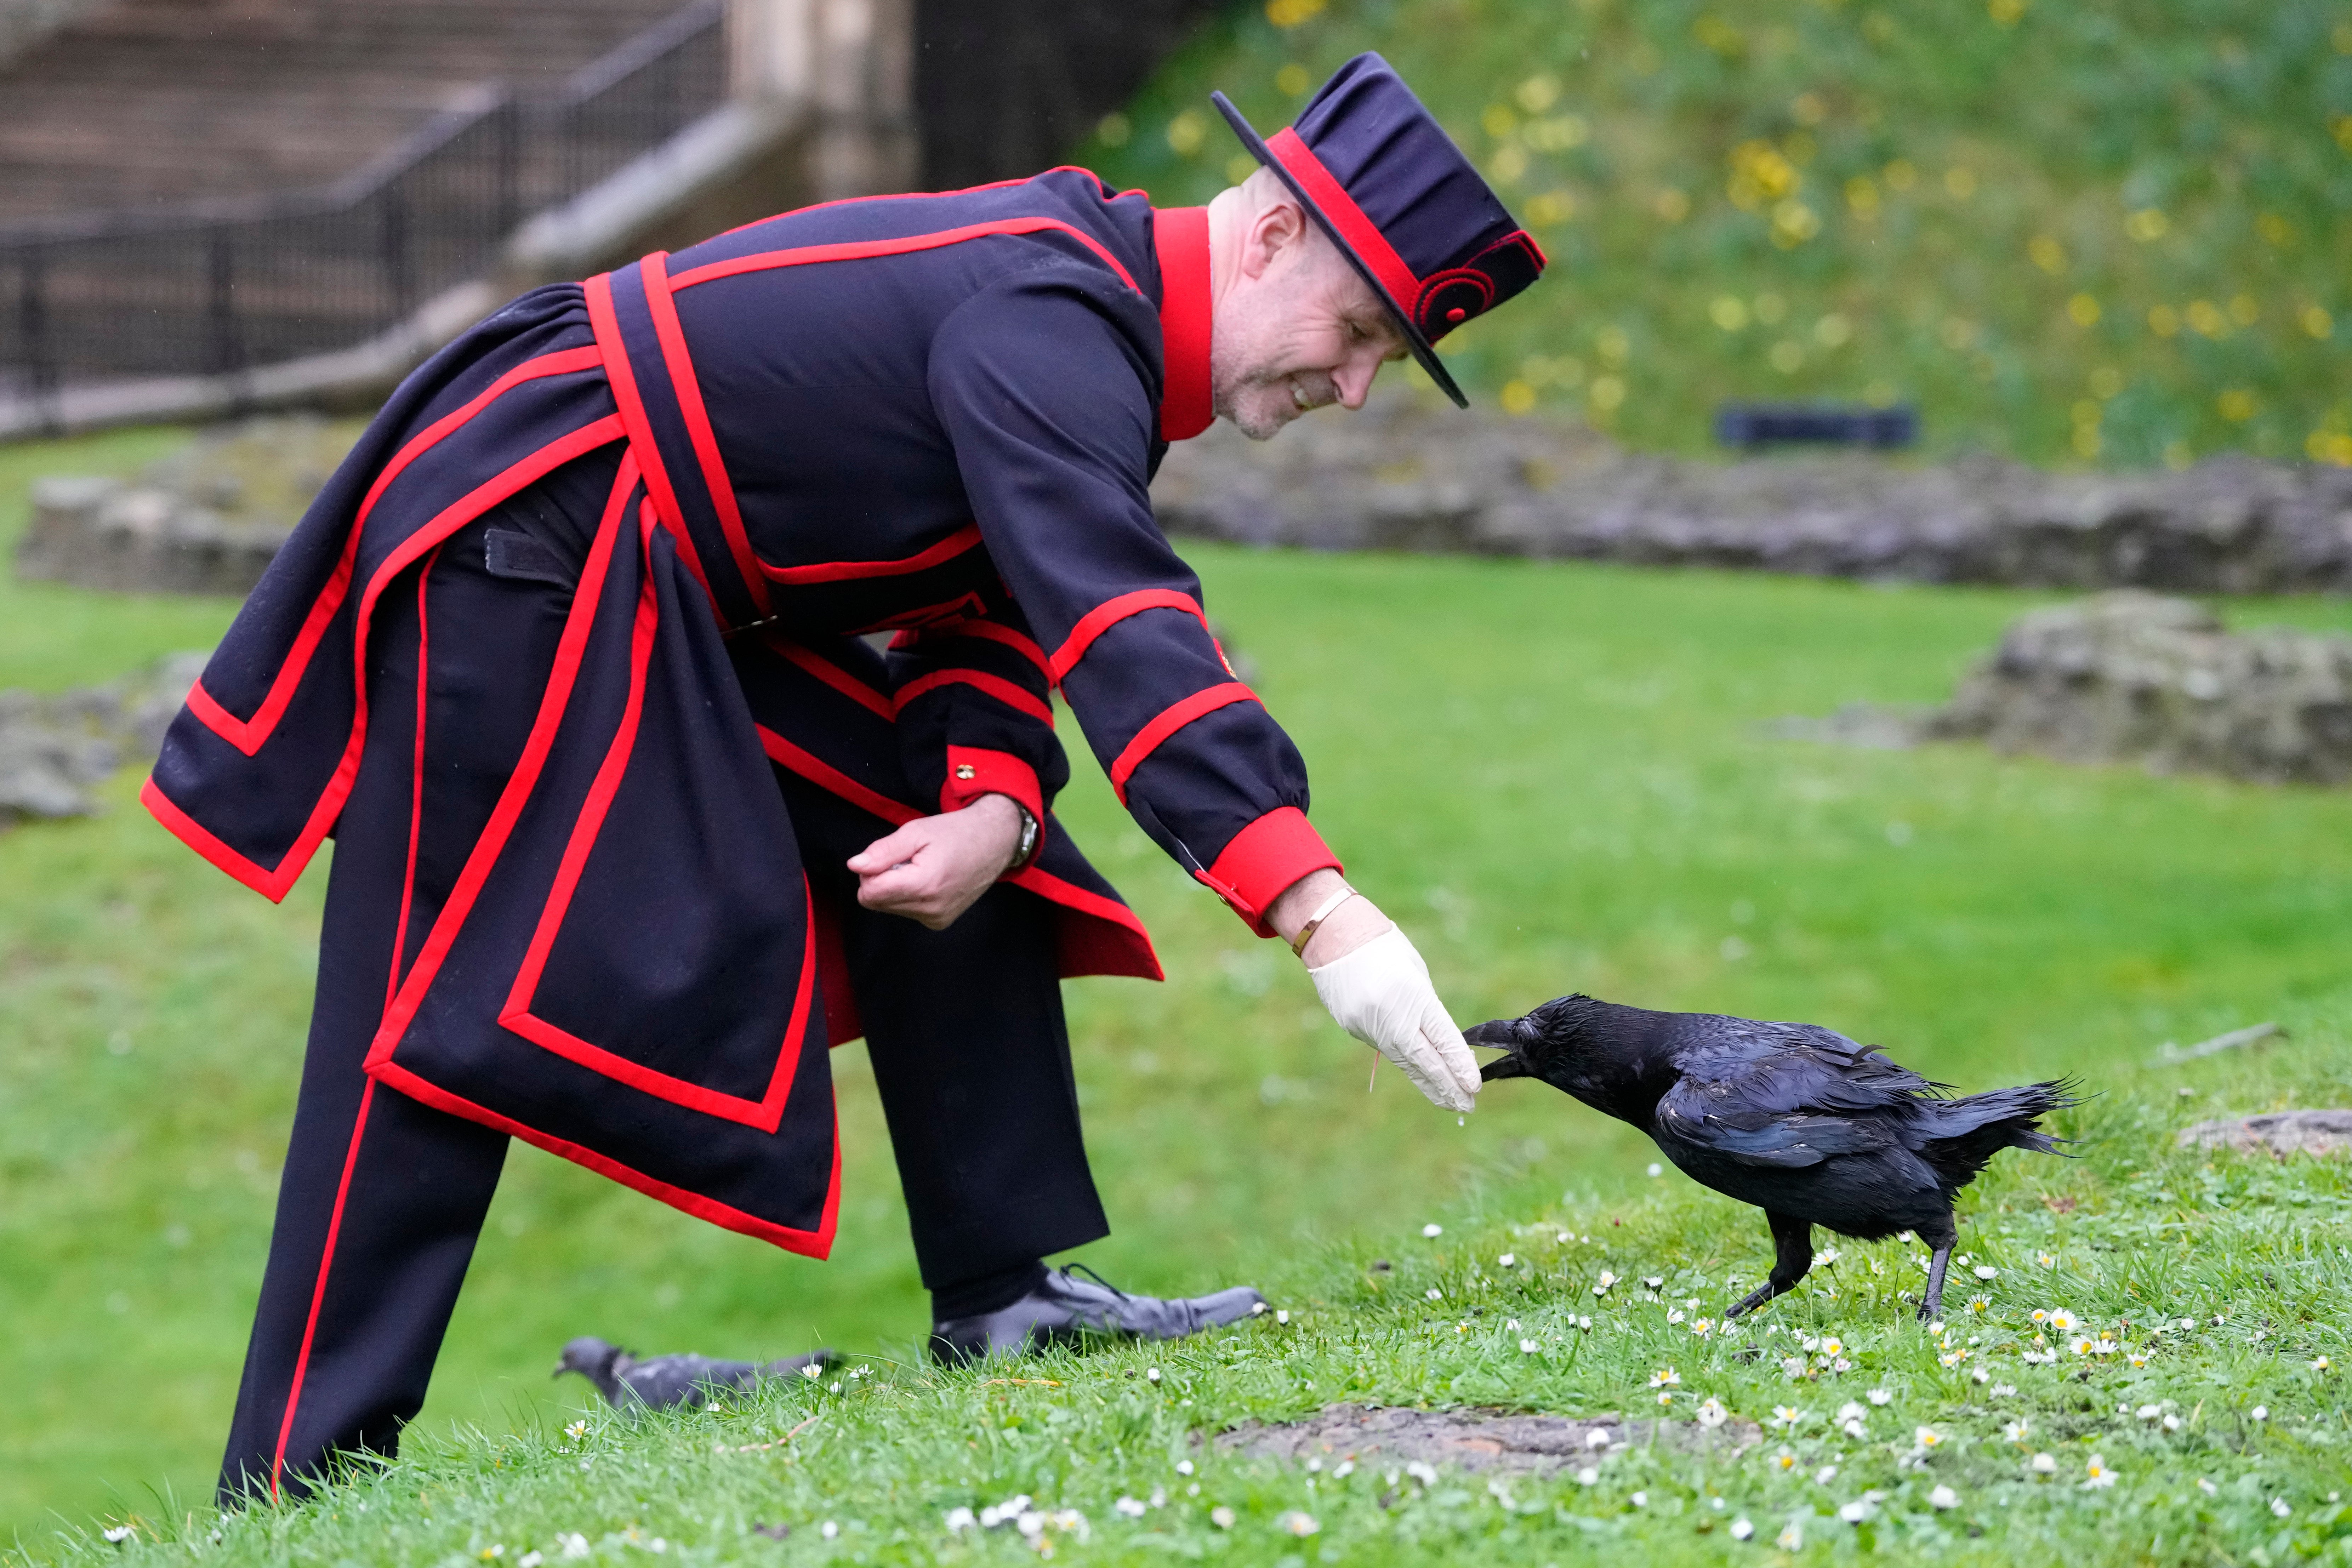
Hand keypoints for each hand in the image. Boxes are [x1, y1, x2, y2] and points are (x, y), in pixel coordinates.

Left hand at [847, 795, 1022, 929]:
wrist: (995, 842)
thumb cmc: (956, 833)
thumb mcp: (916, 832)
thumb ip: (883, 851)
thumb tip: (855, 866)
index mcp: (924, 885)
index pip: (869, 893)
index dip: (870, 871)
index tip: (889, 855)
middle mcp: (930, 909)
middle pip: (876, 902)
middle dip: (882, 879)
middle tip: (907, 859)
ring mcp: (937, 919)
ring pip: (889, 908)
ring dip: (896, 887)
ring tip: (921, 868)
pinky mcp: (939, 922)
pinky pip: (906, 911)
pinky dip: (909, 895)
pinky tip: (929, 879)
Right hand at [1307, 926, 1482, 1113]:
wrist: (1334, 935)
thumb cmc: (1384, 947)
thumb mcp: (1416, 973)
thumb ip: (1427, 1008)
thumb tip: (1437, 1041)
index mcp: (1413, 996)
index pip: (1442, 1040)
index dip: (1459, 1066)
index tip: (1474, 1087)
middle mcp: (1391, 1016)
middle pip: (1424, 1061)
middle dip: (1448, 1087)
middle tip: (1467, 1107)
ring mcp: (1369, 1026)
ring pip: (1405, 1062)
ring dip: (1428, 1084)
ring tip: (1449, 1102)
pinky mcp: (1354, 1028)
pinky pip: (1385, 1048)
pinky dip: (1405, 1062)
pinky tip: (1420, 1075)